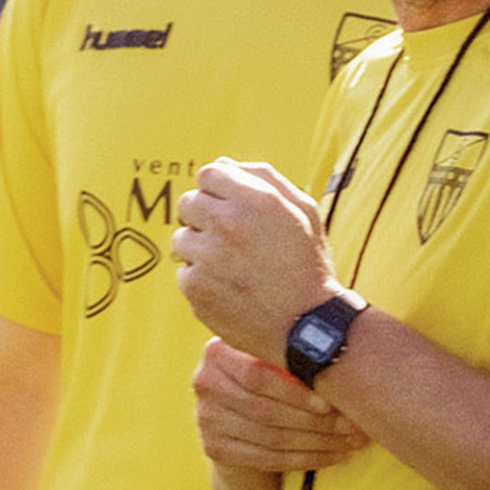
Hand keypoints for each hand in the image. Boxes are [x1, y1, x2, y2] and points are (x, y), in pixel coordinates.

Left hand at [172, 157, 336, 362]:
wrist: (308, 326)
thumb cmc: (307, 265)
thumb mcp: (303, 212)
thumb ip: (264, 178)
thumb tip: (223, 163)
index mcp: (256, 200)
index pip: (209, 173)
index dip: (219, 190)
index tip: (231, 208)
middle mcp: (228, 224)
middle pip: (188, 203)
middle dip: (205, 217)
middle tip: (230, 239)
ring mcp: (208, 257)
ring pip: (181, 239)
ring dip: (200, 249)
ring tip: (232, 267)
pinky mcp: (195, 287)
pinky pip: (184, 273)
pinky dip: (201, 281)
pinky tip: (229, 289)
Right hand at [193, 338, 366, 471]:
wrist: (242, 422)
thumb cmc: (273, 382)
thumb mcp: (274, 359)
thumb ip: (294, 353)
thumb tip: (346, 360)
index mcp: (216, 351)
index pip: (256, 374)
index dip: (295, 392)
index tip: (331, 403)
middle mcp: (204, 382)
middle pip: (263, 408)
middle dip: (314, 421)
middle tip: (352, 427)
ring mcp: (205, 418)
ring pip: (269, 436)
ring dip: (316, 442)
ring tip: (350, 442)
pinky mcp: (214, 448)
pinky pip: (266, 458)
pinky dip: (305, 459)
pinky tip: (333, 456)